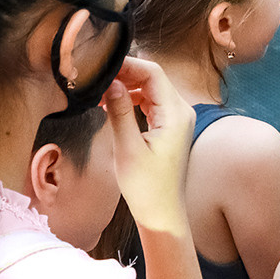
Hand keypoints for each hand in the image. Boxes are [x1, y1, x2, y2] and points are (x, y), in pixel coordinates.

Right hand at [104, 56, 195, 236]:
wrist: (162, 213)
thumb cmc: (146, 187)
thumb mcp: (128, 148)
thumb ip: (119, 112)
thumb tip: (112, 82)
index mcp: (175, 114)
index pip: (153, 74)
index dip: (128, 65)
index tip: (104, 65)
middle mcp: (182, 112)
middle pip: (154, 78)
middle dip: (126, 74)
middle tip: (98, 77)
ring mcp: (178, 119)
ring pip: (152, 89)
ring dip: (128, 87)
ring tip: (101, 93)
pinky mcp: (171, 127)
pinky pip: (152, 103)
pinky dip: (133, 100)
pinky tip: (112, 106)